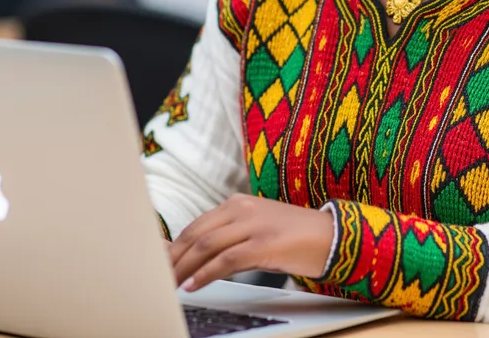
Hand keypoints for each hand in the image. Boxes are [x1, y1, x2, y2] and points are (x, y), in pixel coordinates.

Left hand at [170, 194, 333, 291]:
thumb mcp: (257, 230)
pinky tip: (195, 285)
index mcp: (239, 203)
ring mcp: (255, 225)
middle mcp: (243, 209)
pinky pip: (227, 259)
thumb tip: (199, 261)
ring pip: (207, 244)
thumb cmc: (294, 236)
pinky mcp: (265, 243)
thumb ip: (230, 239)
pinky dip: (207, 273)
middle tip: (158, 276)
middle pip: (197, 233)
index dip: (175, 245)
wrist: (331, 235)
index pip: (197, 225)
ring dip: (185, 267)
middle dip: (174, 257)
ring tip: (171, 284)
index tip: (160, 263)